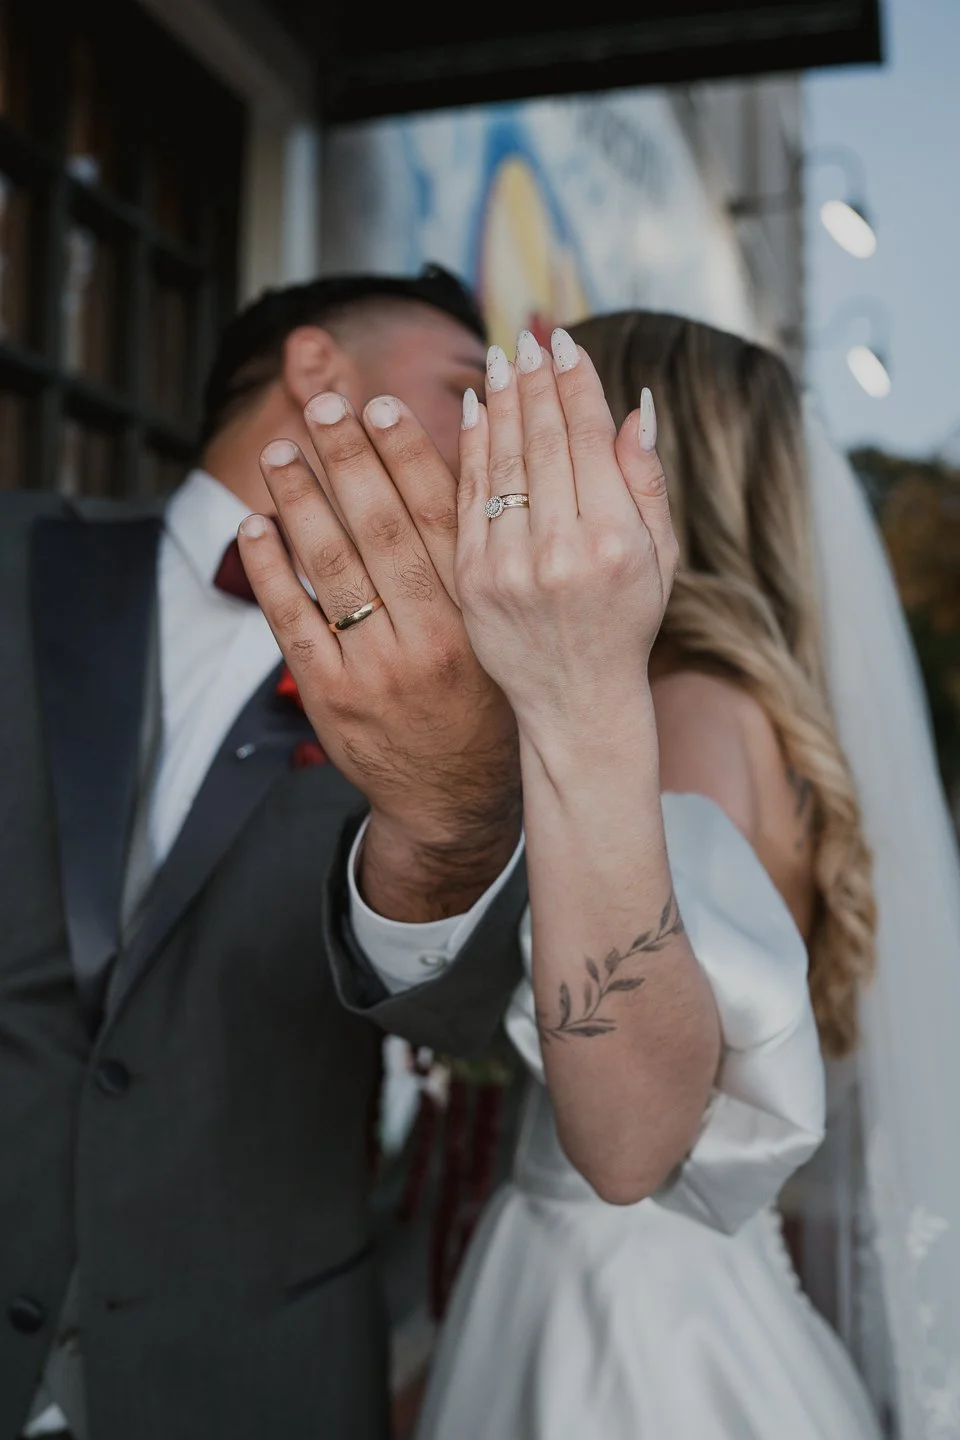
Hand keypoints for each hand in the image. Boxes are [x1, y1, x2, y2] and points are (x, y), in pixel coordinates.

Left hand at [237, 392, 520, 919]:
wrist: (455, 799)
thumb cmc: (485, 701)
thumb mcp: (502, 634)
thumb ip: (484, 557)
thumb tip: (478, 464)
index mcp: (478, 618)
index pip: (442, 521)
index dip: (410, 457)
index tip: (382, 406)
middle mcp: (431, 642)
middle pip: (382, 532)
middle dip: (349, 463)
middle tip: (323, 408)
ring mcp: (376, 672)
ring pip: (333, 571)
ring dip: (301, 504)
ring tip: (281, 453)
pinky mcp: (332, 698)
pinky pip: (293, 624)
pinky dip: (271, 572)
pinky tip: (256, 526)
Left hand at [455, 329, 678, 744]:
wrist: (574, 701)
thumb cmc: (626, 623)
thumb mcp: (660, 559)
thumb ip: (646, 482)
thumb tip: (634, 406)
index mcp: (614, 542)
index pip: (588, 440)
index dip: (574, 386)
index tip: (565, 345)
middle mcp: (560, 552)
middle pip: (541, 442)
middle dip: (535, 382)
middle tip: (526, 336)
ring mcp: (508, 568)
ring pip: (500, 463)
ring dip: (500, 402)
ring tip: (501, 360)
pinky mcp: (470, 581)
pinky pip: (467, 498)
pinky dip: (471, 448)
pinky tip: (475, 409)